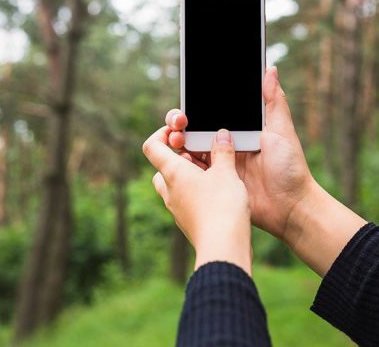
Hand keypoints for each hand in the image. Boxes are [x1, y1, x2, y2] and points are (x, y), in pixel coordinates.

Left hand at [142, 127, 251, 274]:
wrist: (224, 248)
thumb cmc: (222, 207)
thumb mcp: (226, 172)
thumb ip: (222, 151)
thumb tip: (220, 135)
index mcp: (173, 173)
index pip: (152, 146)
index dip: (162, 133)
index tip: (180, 130)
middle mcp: (170, 191)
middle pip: (163, 167)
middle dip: (180, 156)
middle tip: (201, 153)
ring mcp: (177, 209)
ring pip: (175, 185)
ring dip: (190, 176)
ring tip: (214, 172)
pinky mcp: (188, 222)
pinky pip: (186, 201)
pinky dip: (197, 193)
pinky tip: (219, 194)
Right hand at [167, 67, 314, 242]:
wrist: (290, 207)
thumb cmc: (290, 167)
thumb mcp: (281, 130)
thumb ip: (273, 101)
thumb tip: (270, 68)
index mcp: (240, 129)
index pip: (212, 111)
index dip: (196, 105)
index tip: (187, 101)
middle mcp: (226, 144)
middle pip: (195, 128)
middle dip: (180, 122)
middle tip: (179, 122)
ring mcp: (219, 165)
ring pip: (189, 149)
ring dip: (178, 141)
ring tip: (177, 139)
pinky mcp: (215, 184)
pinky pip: (193, 173)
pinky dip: (183, 166)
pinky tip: (179, 160)